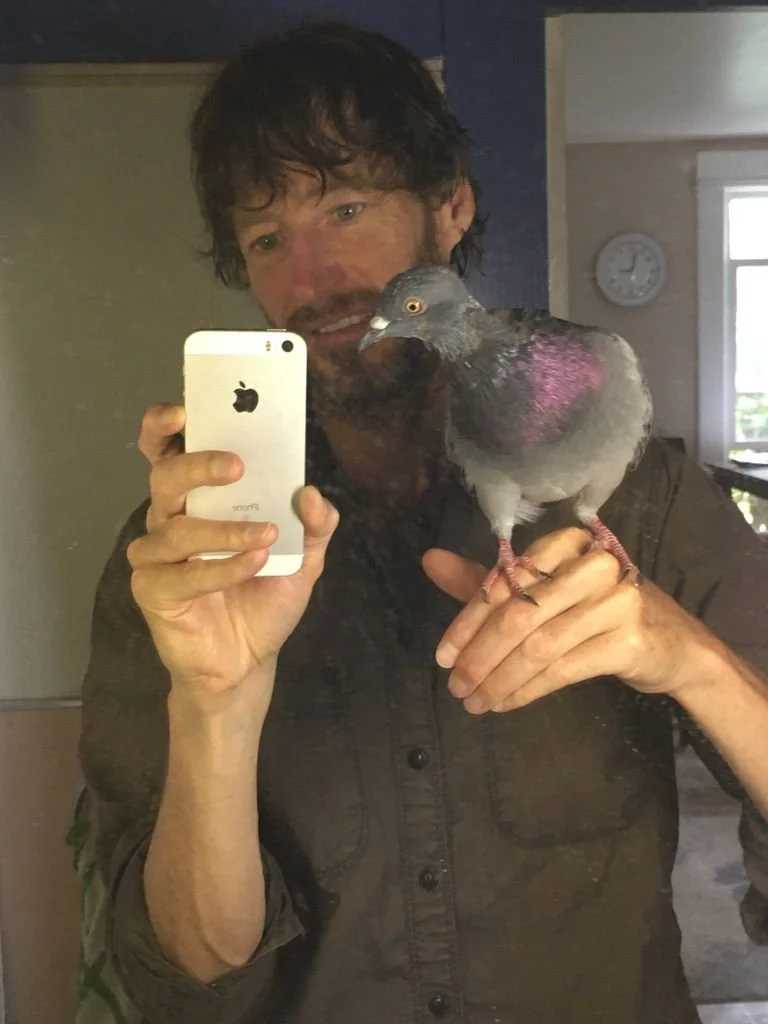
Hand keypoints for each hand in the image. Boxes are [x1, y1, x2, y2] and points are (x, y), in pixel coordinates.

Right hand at [127, 404, 338, 700]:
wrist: (248, 660)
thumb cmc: (264, 596)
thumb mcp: (303, 557)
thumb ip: (315, 525)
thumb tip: (312, 493)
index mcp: (196, 499)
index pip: (167, 452)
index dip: (164, 427)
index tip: (185, 411)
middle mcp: (169, 519)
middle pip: (165, 478)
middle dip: (197, 465)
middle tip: (236, 465)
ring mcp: (156, 557)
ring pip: (178, 529)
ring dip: (225, 529)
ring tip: (266, 535)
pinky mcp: (153, 592)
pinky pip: (184, 574)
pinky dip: (221, 567)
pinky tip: (253, 563)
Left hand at [422, 527, 712, 713]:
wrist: (673, 645)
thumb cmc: (597, 611)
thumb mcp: (544, 591)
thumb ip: (489, 580)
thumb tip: (430, 560)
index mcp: (567, 543)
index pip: (505, 579)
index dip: (468, 619)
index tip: (442, 656)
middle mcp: (593, 565)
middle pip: (520, 613)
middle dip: (480, 654)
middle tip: (455, 685)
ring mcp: (616, 601)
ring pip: (539, 645)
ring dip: (499, 678)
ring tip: (474, 701)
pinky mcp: (628, 640)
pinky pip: (563, 669)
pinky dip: (527, 689)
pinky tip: (505, 703)